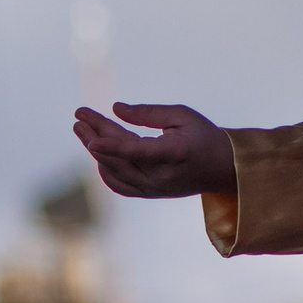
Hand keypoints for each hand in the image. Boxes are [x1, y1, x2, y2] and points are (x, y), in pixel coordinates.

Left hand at [74, 103, 235, 198]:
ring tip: (81, 127)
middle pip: (119, 157)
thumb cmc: (203, 136)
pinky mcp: (149, 194)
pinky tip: (97, 150)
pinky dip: (105, 168)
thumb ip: (148, 113)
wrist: (224, 168)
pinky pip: (118, 184)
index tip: (92, 140)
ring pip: (114, 170)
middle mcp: (162, 175)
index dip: (114, 146)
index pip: (139, 151)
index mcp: (175, 153)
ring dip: (95, 149)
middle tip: (78, 116)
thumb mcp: (183, 116)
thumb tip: (115, 109)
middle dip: (95, 134)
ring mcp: (154, 188)